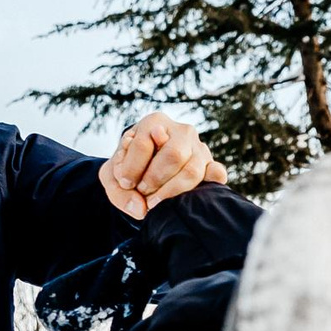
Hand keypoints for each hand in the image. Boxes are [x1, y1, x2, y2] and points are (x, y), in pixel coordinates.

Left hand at [101, 112, 225, 218]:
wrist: (146, 174)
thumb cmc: (129, 171)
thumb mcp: (113, 176)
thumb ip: (118, 191)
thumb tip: (141, 208)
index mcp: (154, 123)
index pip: (144, 142)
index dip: (131, 168)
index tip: (125, 182)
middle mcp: (182, 131)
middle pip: (173, 155)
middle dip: (154, 179)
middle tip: (143, 190)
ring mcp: (200, 148)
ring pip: (192, 170)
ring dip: (171, 191)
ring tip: (156, 201)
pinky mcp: (211, 166)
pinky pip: (217, 174)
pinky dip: (208, 185)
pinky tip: (189, 197)